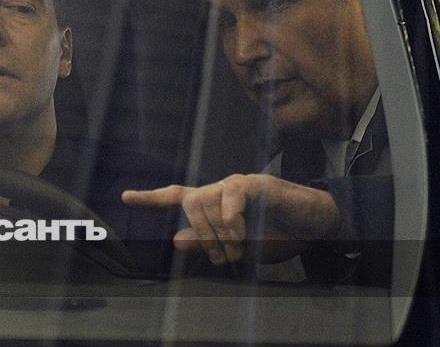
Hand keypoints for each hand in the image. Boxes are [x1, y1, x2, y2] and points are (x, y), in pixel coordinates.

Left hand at [122, 174, 341, 264]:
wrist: (314, 226)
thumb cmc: (277, 235)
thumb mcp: (238, 248)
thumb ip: (207, 243)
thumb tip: (175, 239)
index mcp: (214, 205)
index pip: (177, 197)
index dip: (150, 198)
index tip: (125, 197)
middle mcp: (221, 190)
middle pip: (190, 203)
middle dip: (201, 235)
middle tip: (222, 257)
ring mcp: (238, 184)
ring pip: (207, 199)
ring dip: (219, 231)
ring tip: (238, 248)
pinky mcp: (258, 183)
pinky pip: (232, 192)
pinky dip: (231, 214)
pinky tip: (239, 230)